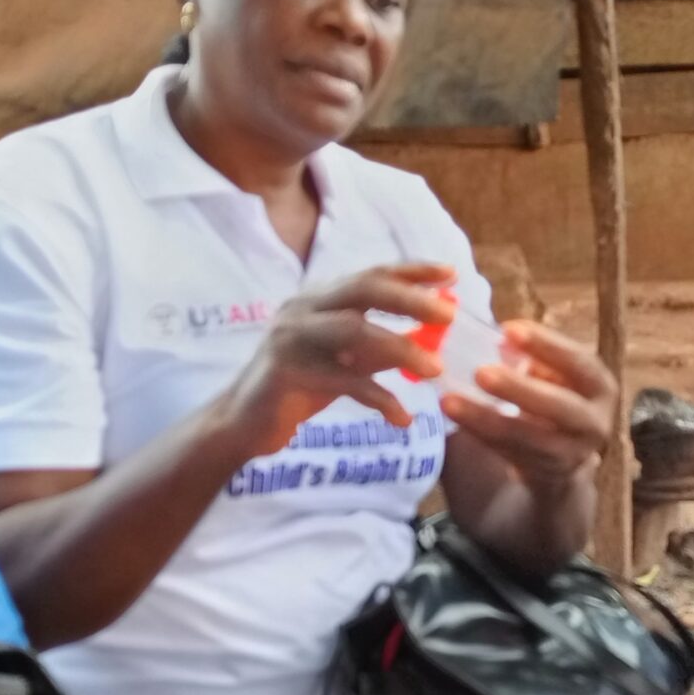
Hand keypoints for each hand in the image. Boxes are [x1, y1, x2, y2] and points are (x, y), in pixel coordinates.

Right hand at [216, 264, 456, 456]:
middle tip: (449, 315)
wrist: (243, 423)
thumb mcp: (344, 362)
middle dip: (411, 298)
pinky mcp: (286, 371)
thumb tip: (430, 338)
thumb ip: (379, 348)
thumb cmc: (299, 388)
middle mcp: (303, 308)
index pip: (371, 273)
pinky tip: (402, 419)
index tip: (450, 273)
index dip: (412, 270)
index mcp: (319, 300)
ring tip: (435, 369)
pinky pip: (342, 381)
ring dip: (400, 348)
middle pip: (364, 287)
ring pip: (354, 329)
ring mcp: (291, 336)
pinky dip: (379, 399)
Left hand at [440, 323, 615, 491]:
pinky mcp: (547, 475)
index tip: (508, 329)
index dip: (546, 345)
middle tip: (480, 373)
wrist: (563, 459)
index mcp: (599, 386)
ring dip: (487, 419)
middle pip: (559, 406)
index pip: (579, 361)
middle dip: (519, 389)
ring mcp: (573, 454)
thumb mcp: (552, 375)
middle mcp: (595, 422)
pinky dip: (481, 435)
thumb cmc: (550, 399)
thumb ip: (531, 356)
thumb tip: (495, 332)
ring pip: (529, 438)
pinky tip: (455, 416)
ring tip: (450, 401)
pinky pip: (511, 453)